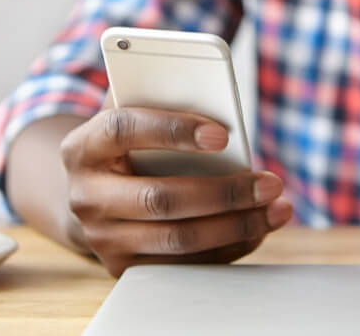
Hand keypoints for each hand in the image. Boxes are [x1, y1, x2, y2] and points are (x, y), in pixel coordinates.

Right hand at [59, 92, 291, 275]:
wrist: (92, 196)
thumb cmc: (128, 144)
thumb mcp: (134, 113)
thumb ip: (161, 97)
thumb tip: (216, 91)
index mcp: (83, 146)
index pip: (124, 130)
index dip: (172, 130)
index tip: (223, 134)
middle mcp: (86, 196)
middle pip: (160, 198)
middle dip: (224, 192)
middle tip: (271, 182)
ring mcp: (102, 238)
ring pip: (178, 238)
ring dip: (236, 225)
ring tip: (276, 207)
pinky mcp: (124, 268)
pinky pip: (184, 264)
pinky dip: (227, 247)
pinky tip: (258, 228)